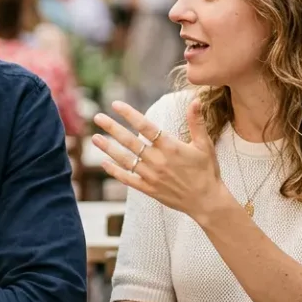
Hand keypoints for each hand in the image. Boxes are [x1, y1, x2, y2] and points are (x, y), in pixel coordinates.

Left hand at [92, 100, 223, 217]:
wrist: (206, 201)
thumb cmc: (207, 171)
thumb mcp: (205, 145)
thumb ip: (197, 122)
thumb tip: (196, 100)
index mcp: (170, 147)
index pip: (145, 126)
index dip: (129, 114)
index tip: (116, 105)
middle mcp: (158, 160)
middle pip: (130, 141)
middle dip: (112, 128)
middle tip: (97, 117)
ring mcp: (151, 176)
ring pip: (125, 160)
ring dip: (108, 148)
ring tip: (94, 138)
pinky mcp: (149, 189)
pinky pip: (128, 179)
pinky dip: (115, 171)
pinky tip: (104, 163)